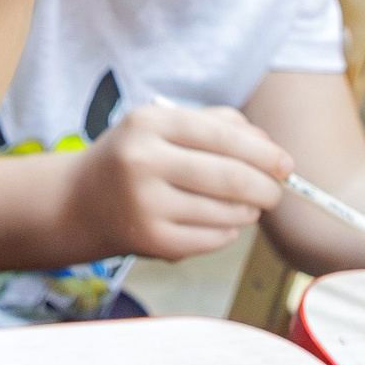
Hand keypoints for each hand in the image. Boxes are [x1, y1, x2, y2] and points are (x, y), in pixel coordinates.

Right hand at [68, 103, 288, 260]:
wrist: (78, 202)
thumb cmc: (132, 159)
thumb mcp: (160, 126)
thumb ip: (217, 124)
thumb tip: (272, 150)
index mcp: (147, 123)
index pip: (225, 136)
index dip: (265, 153)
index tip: (286, 165)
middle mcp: (142, 161)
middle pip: (233, 178)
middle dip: (268, 188)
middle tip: (275, 192)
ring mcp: (145, 204)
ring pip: (230, 212)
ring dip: (249, 211)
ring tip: (241, 206)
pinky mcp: (152, 240)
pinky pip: (216, 238)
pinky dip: (228, 231)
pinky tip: (214, 222)